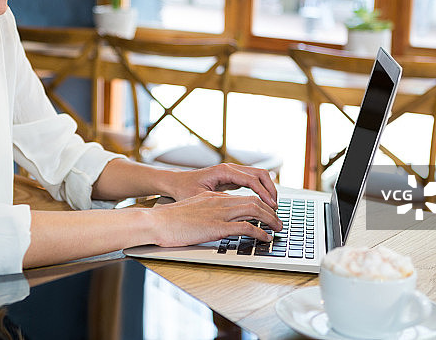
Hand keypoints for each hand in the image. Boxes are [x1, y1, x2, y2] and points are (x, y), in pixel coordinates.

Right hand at [147, 191, 282, 246]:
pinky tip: (265, 238)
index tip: (267, 213)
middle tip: (279, 221)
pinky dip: (259, 232)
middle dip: (270, 211)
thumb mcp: (192, 211)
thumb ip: (207, 212)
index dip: (259, 204)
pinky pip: (245, 227)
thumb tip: (217, 222)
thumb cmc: (170, 221)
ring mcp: (219, 213)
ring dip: (270, 220)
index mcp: (213, 197)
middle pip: (254, 201)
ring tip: (278, 228)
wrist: (156, 222)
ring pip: (254, 210)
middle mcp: (219, 202)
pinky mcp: (216, 226)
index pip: (243, 196)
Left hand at [162, 163, 278, 208]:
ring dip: (268, 189)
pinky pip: (252, 181)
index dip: (264, 193)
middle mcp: (230, 168)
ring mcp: (232, 172)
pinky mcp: (232, 178)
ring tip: (272, 206)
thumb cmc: (184, 189)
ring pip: (258, 176)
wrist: (175, 182)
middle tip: (275, 207)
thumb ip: (218, 201)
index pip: (251, 180)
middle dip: (271, 189)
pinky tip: (263, 203)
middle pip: (260, 174)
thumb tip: (235, 209)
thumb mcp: (200, 197)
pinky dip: (261, 190)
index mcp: (224, 170)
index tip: (271, 206)